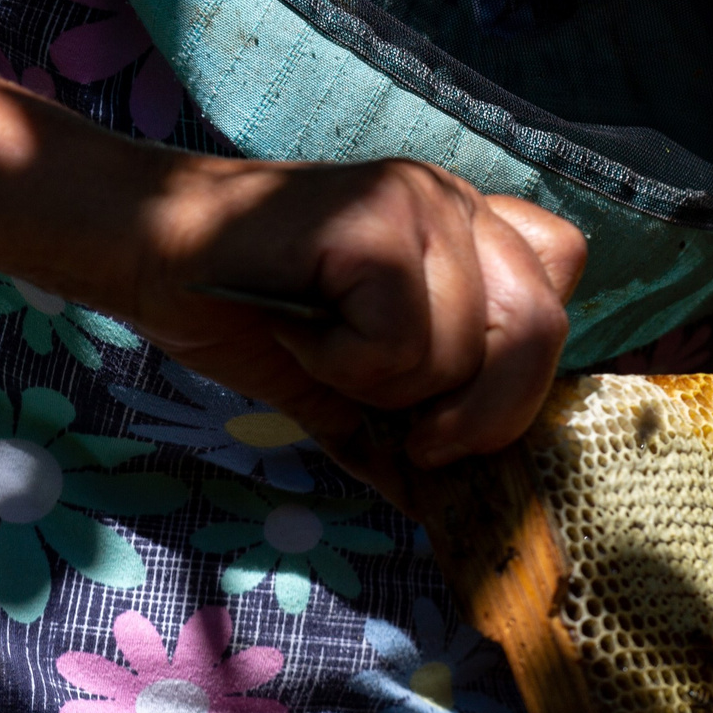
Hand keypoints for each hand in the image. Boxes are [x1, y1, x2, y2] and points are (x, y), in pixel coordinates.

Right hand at [113, 156, 584, 493]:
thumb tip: (457, 512)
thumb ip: (414, 429)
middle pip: (539, 329)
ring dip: (386, 385)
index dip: (525, 369)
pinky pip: (401, 335)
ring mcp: (421, 200)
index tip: (458, 414)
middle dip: (481, 411)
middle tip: (412, 435)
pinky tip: (297, 327)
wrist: (149, 254)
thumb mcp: (354, 385)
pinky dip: (344, 362)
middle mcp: (459, 204)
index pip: (563, 289)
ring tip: (322, 347)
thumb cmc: (252, 313)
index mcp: (472, 232)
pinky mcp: (375, 214)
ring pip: (465, 346)